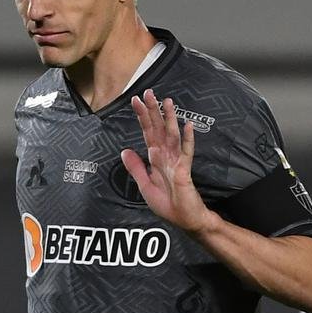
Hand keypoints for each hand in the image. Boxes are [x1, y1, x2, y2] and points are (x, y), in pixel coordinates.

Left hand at [120, 89, 214, 234]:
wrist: (185, 220)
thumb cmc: (168, 204)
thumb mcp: (145, 186)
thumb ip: (136, 168)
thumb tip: (124, 150)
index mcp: (156, 159)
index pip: (147, 133)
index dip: (142, 117)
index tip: (135, 100)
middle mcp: (166, 156)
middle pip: (158, 129)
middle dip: (153, 111)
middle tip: (148, 92)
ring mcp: (176, 161)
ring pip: (172, 136)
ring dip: (170, 119)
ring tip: (167, 102)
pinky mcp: (185, 171)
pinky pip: (186, 153)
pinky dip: (187, 139)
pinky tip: (187, 125)